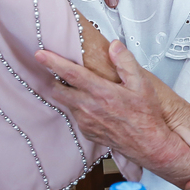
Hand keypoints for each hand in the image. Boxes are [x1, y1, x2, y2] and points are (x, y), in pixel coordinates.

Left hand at [35, 40, 189, 188]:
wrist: (150, 145)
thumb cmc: (147, 115)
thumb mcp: (142, 84)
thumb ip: (126, 61)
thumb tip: (114, 45)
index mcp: (101, 93)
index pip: (71, 74)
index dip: (53, 62)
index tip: (40, 54)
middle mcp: (90, 108)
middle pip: (58, 89)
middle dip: (54, 78)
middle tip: (57, 69)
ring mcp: (86, 122)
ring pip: (66, 103)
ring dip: (67, 93)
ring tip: (76, 85)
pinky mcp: (87, 132)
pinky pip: (75, 115)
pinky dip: (77, 107)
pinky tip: (89, 103)